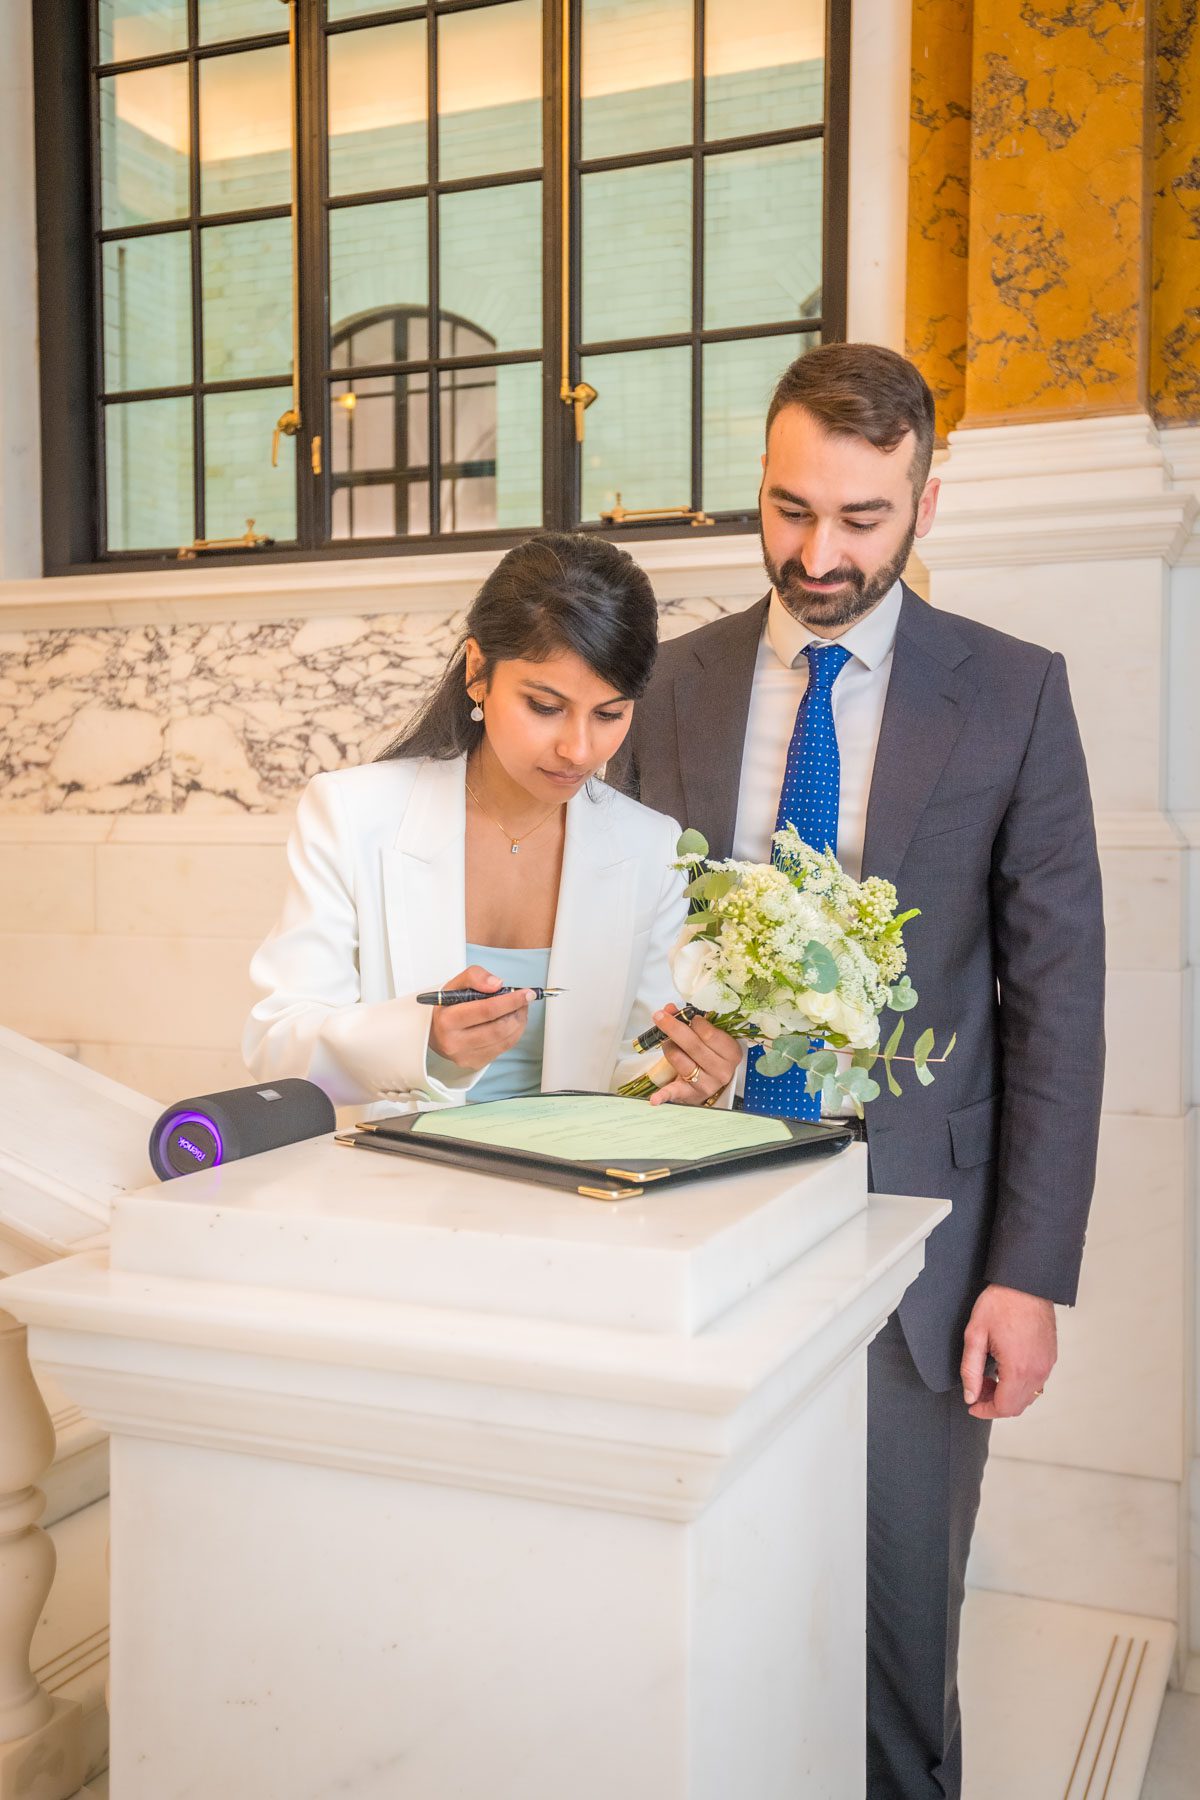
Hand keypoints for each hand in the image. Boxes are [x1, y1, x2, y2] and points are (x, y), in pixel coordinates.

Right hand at [427, 966, 530, 1071]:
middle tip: (524, 999)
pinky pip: (504, 1048)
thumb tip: (497, 985)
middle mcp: (454, 1042)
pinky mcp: (475, 1063)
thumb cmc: (447, 1006)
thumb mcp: (455, 984)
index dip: (511, 1001)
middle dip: (518, 1011)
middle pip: (499, 1028)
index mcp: (447, 1020)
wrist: (434, 1030)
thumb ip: (475, 977)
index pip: (487, 1010)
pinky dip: (514, 1033)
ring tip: (519, 1008)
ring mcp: (465, 1056)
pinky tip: (511, 1022)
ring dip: (519, 1022)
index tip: (526, 993)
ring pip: (505, 1040)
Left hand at [647, 1004, 742, 1106]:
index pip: (710, 1034)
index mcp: (732, 1053)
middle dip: (673, 1028)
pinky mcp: (691, 1095)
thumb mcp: (706, 1036)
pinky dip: (663, 1095)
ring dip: (668, 1047)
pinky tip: (654, 1099)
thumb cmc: (708, 1053)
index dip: (693, 1021)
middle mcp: (722, 1070)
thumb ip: (690, 1020)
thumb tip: (669, 1009)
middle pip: (693, 1045)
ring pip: (680, 1060)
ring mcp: (708, 1084)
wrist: (707, 1081)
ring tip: (666, 1043)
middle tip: (659, 1016)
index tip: (685, 1016)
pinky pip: (675, 1092)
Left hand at [960, 1283, 1056, 1419]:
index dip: (985, 1411)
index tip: (972, 1404)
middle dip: (994, 1403)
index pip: (1004, 1408)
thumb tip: (970, 1395)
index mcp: (1018, 1368)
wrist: (1025, 1284)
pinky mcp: (1050, 1357)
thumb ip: (971, 1370)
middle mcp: (1037, 1371)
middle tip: (978, 1387)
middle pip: (1017, 1406)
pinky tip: (1005, 1369)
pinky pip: (1036, 1382)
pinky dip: (1020, 1384)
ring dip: (1007, 1395)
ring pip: (1028, 1396)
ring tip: (989, 1377)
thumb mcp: (975, 1335)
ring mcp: (1046, 1365)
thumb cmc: (1001, 1303)